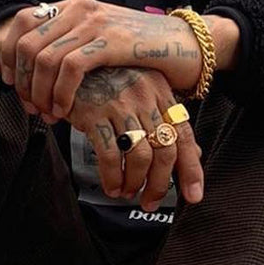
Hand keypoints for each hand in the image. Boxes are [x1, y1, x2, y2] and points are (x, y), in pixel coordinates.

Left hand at [0, 0, 201, 117]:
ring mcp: (96, 23)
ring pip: (45, 58)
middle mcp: (80, 10)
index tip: (12, 85)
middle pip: (28, 44)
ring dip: (40, 92)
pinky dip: (61, 93)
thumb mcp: (101, 44)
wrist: (183, 45)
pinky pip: (71, 68)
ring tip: (47, 114)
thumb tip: (44, 69)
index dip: (10, 56)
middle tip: (30, 108)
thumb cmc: (143, 54)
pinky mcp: (111, 42)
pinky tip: (64, 111)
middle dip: (23, 82)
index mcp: (73, 7)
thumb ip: (74, 47)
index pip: (23, 23)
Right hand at [64, 67, 202, 209]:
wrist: (69, 63)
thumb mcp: (143, 94)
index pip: (184, 135)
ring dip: (135, 182)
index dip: (191, 170)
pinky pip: (109, 155)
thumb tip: (194, 155)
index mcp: (161, 92)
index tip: (193, 196)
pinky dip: (112, 177)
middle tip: (149, 201)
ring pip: (140, 156)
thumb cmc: (107, 80)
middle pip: (164, 150)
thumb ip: (167, 123)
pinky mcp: (94, 112)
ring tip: (127, 192)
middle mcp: (144, 95)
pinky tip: (111, 185)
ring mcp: (120, 103)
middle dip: (158, 185)